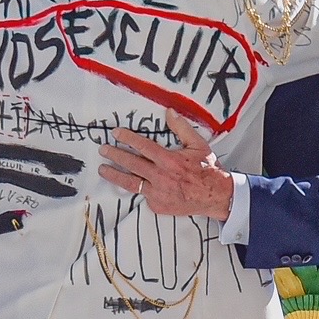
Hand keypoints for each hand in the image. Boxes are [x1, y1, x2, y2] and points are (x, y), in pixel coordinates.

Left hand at [98, 110, 234, 220]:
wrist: (216, 196)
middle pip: (132, 164)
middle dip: (115, 155)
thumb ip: (182, 128)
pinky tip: (127, 182)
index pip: (143, 146)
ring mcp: (158, 194)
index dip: (127, 138)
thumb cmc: (207, 170)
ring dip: (114, 175)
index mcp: (169, 160)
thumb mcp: (198, 145)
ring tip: (103, 170)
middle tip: (103, 149)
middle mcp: (161, 177)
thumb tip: (169, 112)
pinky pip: (143, 196)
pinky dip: (136, 188)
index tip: (116, 133)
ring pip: (131, 183)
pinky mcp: (158, 206)